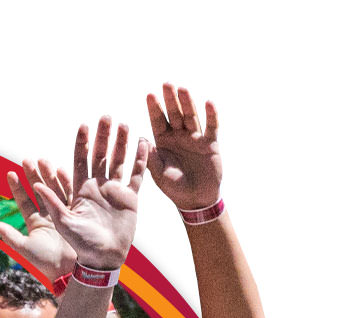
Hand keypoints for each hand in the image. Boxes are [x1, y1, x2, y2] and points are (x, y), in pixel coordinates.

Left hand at [0, 161, 76, 281]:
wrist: (67, 271)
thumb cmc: (45, 264)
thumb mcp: (24, 249)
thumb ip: (10, 236)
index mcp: (34, 223)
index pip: (23, 201)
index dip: (17, 188)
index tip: (10, 173)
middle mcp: (47, 216)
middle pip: (38, 192)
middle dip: (33, 176)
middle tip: (27, 159)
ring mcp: (61, 214)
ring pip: (53, 190)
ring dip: (47, 176)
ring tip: (42, 160)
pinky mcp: (74, 215)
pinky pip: (69, 196)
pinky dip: (65, 183)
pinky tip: (61, 170)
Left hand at [35, 118, 148, 271]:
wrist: (103, 260)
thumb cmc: (81, 245)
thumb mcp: (63, 223)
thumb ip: (53, 202)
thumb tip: (36, 184)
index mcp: (81, 191)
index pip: (80, 161)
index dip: (81, 144)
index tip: (83, 126)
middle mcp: (97, 187)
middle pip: (100, 156)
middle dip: (102, 137)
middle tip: (105, 116)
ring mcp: (114, 192)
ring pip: (119, 161)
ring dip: (121, 143)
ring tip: (123, 124)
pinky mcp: (130, 198)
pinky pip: (137, 175)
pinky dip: (141, 160)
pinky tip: (143, 142)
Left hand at [145, 85, 221, 211]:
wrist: (195, 199)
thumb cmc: (174, 188)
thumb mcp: (158, 174)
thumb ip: (150, 158)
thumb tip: (141, 138)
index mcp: (163, 143)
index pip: (157, 122)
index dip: (154, 109)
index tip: (149, 95)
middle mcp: (178, 136)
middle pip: (174, 114)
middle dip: (170, 99)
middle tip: (166, 83)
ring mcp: (195, 138)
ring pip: (191, 116)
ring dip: (187, 102)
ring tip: (182, 88)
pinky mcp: (210, 143)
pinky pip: (211, 127)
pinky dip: (211, 115)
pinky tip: (209, 102)